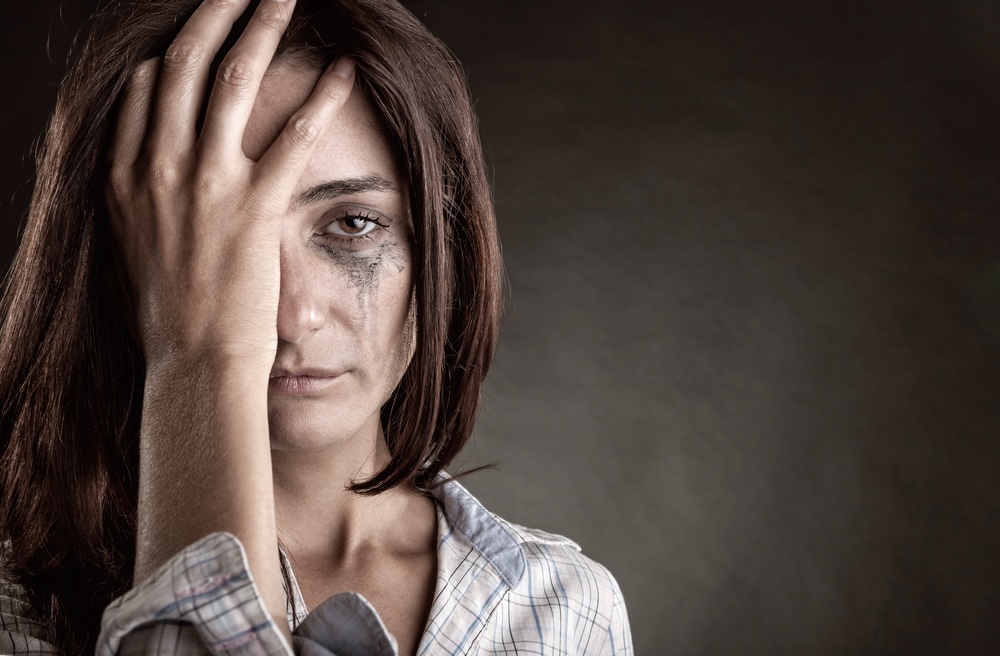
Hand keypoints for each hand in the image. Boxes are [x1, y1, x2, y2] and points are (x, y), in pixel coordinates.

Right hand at [109, 0, 354, 633]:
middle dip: (215, 13)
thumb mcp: (133, 244)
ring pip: (230, 81)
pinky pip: (291, 136)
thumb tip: (158, 167)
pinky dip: (321, 98)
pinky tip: (344, 70)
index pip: (147, 87)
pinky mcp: (251, 206)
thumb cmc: (169, 313)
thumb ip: (141, 195)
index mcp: (124, 173)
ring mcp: (203, 183)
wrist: (192, 363)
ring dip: (260, 28)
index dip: (179, 51)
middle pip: (183, 64)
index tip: (206, 30)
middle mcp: (157, 166)